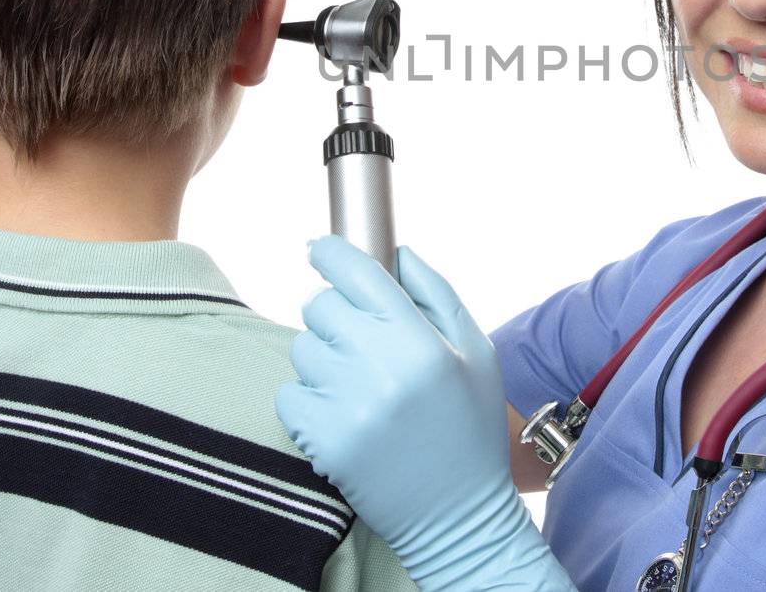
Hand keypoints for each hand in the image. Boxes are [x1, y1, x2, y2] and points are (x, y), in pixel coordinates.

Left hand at [275, 236, 575, 591]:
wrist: (457, 515)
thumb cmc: (470, 426)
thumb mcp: (476, 351)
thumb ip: (435, 293)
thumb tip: (395, 251)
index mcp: (421, 340)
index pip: (357, 273)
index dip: (330, 253)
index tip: (319, 250)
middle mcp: (381, 367)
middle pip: (319, 306)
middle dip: (334, 314)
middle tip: (361, 342)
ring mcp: (347, 406)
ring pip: (302, 349)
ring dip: (323, 359)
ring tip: (360, 388)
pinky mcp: (322, 441)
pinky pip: (288, 393)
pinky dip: (307, 400)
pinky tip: (343, 416)